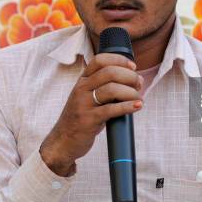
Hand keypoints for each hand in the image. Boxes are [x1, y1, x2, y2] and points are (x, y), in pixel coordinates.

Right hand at [40, 53, 142, 175]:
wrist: (63, 141)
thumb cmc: (82, 118)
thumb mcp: (88, 97)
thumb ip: (105, 87)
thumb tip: (135, 79)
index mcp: (82, 80)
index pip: (99, 60)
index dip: (119, 60)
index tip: (132, 66)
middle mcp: (81, 89)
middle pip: (109, 72)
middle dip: (129, 76)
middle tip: (138, 84)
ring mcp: (83, 104)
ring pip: (112, 89)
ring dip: (131, 92)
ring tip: (139, 98)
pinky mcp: (89, 119)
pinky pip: (111, 109)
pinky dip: (128, 106)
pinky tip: (137, 106)